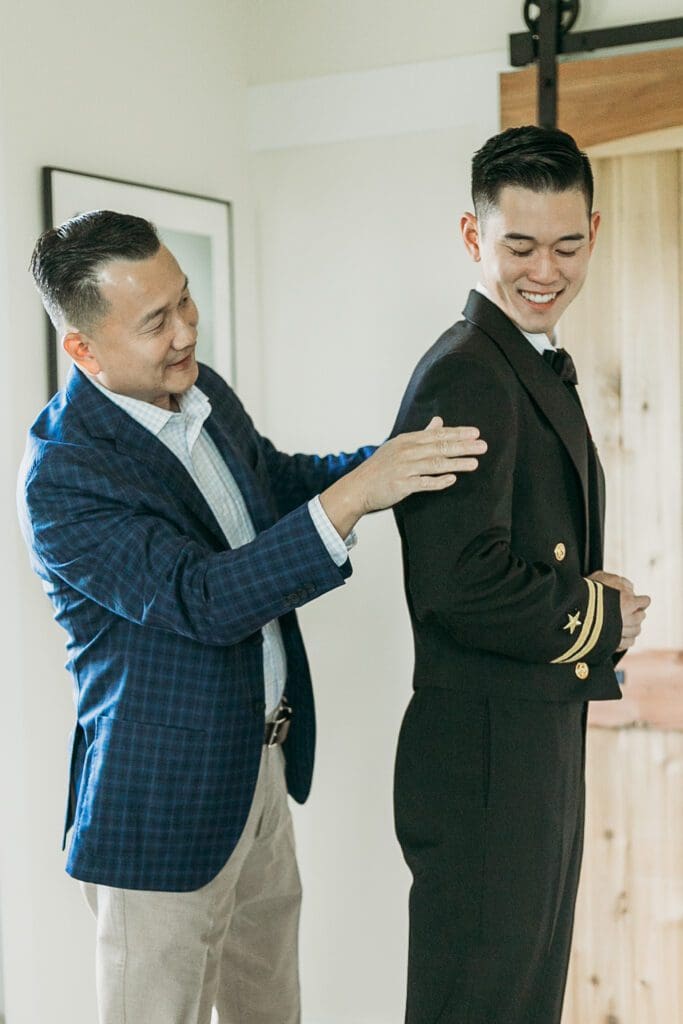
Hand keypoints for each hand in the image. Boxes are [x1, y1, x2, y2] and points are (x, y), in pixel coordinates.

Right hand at [320, 417, 486, 539]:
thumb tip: (439, 421)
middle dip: (463, 446)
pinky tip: (453, 479)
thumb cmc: (380, 468)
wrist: (357, 488)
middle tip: (483, 445)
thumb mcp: (399, 446)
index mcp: (406, 440)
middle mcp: (406, 452)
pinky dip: (439, 480)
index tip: (475, 433)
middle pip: (439, 447)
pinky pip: (424, 482)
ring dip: (456, 463)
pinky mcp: (401, 485)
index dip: (457, 433)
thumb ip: (421, 434)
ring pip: (434, 463)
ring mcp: (403, 468)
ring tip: (475, 463)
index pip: (436, 434)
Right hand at [588, 571, 650, 651]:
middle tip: (636, 612)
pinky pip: (626, 644)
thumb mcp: (602, 577)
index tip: (641, 600)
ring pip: (636, 632)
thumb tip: (631, 586)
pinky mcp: (611, 644)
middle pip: (641, 617)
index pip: (644, 602)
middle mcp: (627, 618)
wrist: (570, 612)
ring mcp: (619, 632)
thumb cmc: (585, 592)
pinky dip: (627, 640)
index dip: (642, 600)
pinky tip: (624, 637)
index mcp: (627, 602)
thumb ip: (619, 581)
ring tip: (630, 625)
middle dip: (639, 613)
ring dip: (635, 627)